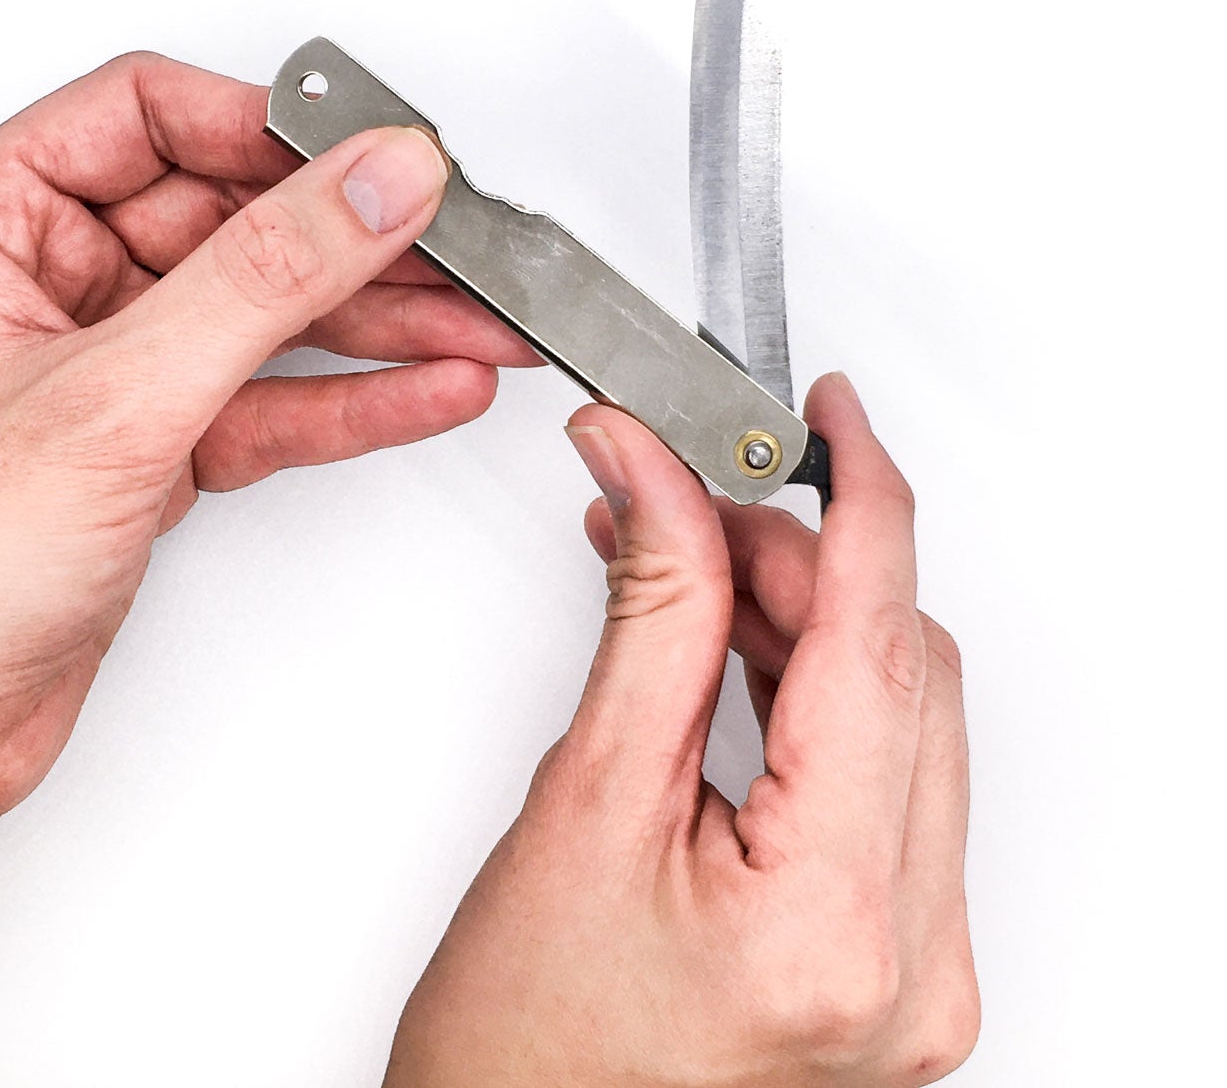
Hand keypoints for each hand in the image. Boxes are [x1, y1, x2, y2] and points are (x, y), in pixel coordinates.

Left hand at [0, 52, 534, 1084]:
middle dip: (348, 242)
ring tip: (473, 325)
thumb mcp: (113, 399)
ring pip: (259, 314)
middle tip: (452, 247)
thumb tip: (367, 183)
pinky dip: (348, 398)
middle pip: (223, 219)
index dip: (264, 128)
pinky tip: (425, 387)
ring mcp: (96, 370)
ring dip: (373, 323)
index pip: (142, 118)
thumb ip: (264, 275)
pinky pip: (265, 396)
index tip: (370, 151)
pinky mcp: (143, 446)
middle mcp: (34, 286)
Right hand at [386, 374, 977, 1086]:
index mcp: (836, 922)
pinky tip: (738, 652)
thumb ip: (648, 610)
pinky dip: (815, 700)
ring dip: (805, 625)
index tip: (832, 417)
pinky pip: (888, 787)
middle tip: (692, 502)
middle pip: (901, 673)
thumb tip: (651, 475)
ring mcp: (919, 974)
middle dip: (801, 562)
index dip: (860, 502)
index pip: (877, 645)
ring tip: (696, 572)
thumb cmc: (523, 1046)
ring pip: (903, 721)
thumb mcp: (582, 797)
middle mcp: (913, 962)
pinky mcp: (899, 970)